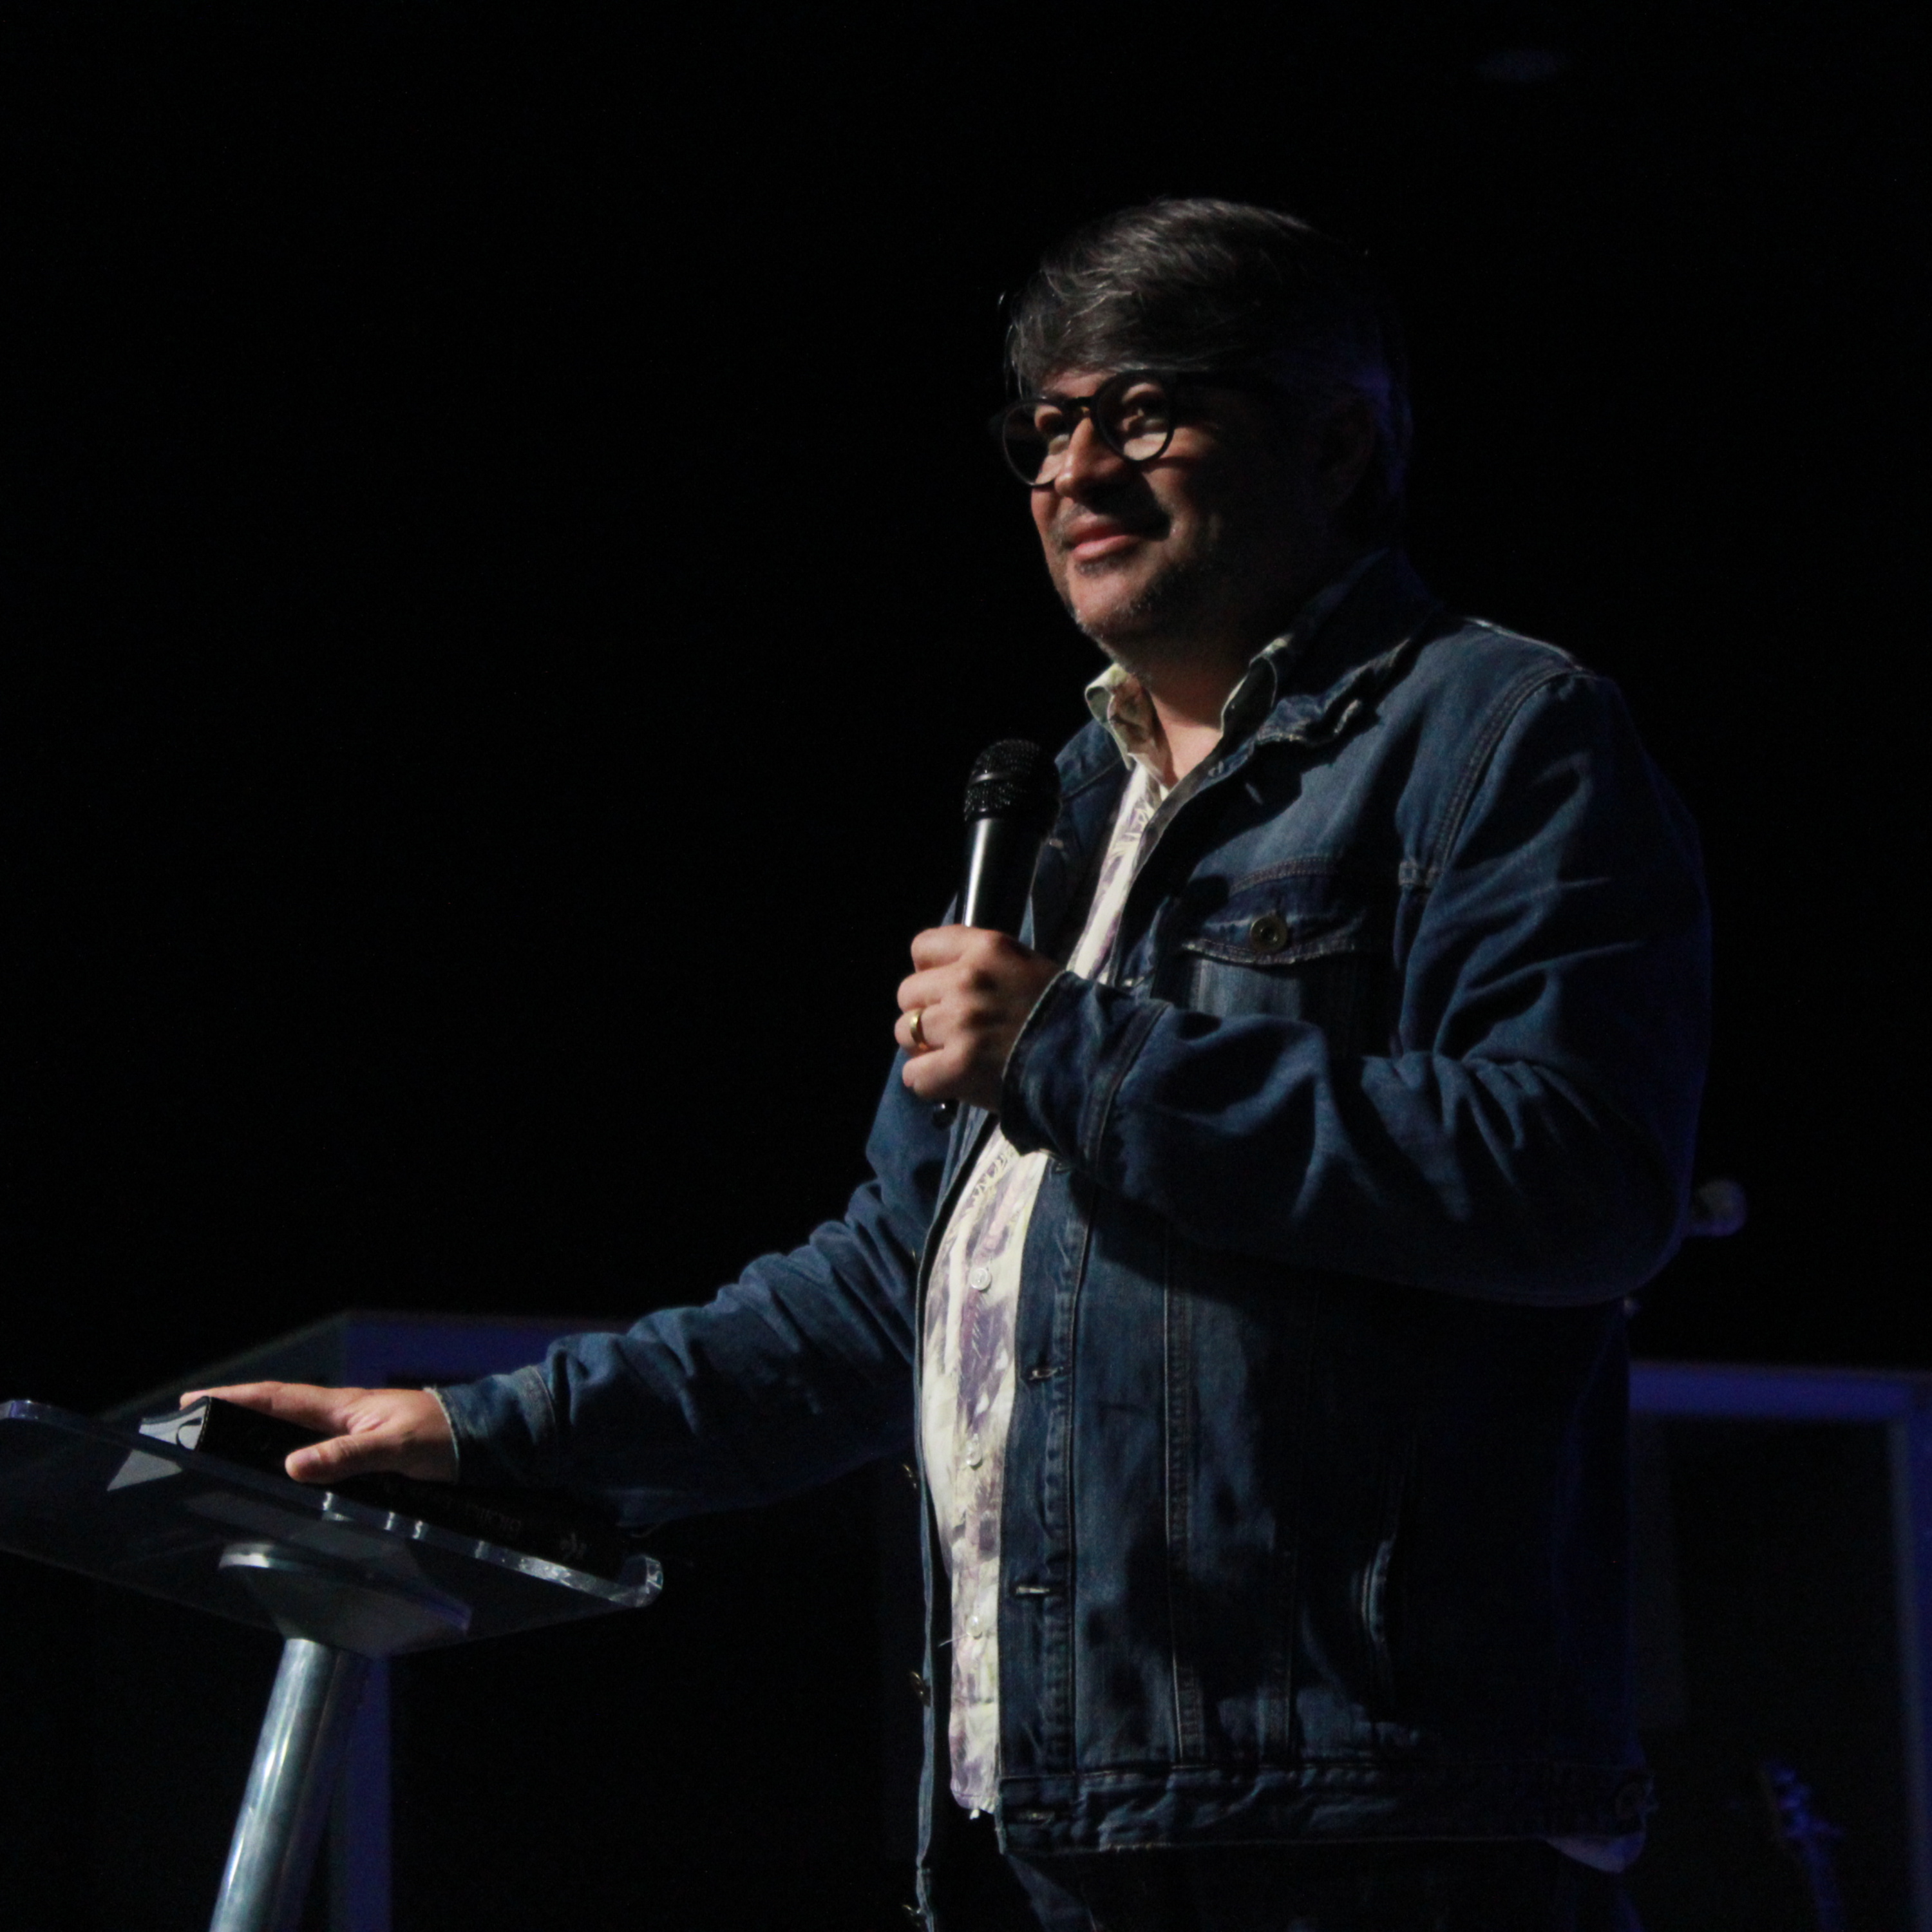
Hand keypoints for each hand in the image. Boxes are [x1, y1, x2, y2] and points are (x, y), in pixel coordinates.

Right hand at [181, 1380, 457, 1484]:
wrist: (481, 1438)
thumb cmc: (441, 1437)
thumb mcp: (394, 1448)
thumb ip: (346, 1457)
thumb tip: (292, 1465)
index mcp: (341, 1407)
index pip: (277, 1398)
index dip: (235, 1398)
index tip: (195, 1401)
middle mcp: (340, 1415)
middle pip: (276, 1410)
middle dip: (235, 1412)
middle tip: (194, 1422)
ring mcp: (350, 1429)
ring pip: (292, 1428)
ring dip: (257, 1431)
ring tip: (220, 1443)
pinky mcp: (362, 1447)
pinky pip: (313, 1445)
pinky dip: (286, 1449)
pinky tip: (277, 1465)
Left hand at [894, 926, 1060, 1112]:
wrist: (1092, 1060)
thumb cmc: (1061, 1014)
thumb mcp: (1024, 967)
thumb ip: (981, 965)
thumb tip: (939, 981)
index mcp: (987, 949)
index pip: (923, 947)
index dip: (929, 972)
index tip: (944, 989)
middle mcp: (967, 980)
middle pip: (908, 993)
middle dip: (925, 1012)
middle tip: (952, 1030)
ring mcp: (960, 1024)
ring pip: (904, 1032)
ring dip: (924, 1048)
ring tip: (953, 1056)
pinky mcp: (958, 1066)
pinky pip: (914, 1075)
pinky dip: (928, 1082)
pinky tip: (951, 1082)